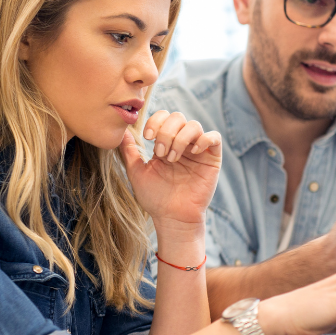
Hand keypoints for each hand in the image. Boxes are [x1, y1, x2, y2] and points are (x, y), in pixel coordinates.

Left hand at [119, 111, 221, 229]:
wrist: (172, 217)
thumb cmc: (155, 198)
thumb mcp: (137, 172)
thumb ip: (130, 151)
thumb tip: (121, 131)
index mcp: (165, 143)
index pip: (163, 117)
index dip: (155, 121)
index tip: (147, 137)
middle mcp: (182, 143)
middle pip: (178, 117)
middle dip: (166, 132)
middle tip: (160, 153)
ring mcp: (198, 150)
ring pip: (194, 125)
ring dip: (180, 138)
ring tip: (173, 158)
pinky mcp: (212, 159)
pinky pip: (214, 137)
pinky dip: (204, 139)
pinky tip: (193, 152)